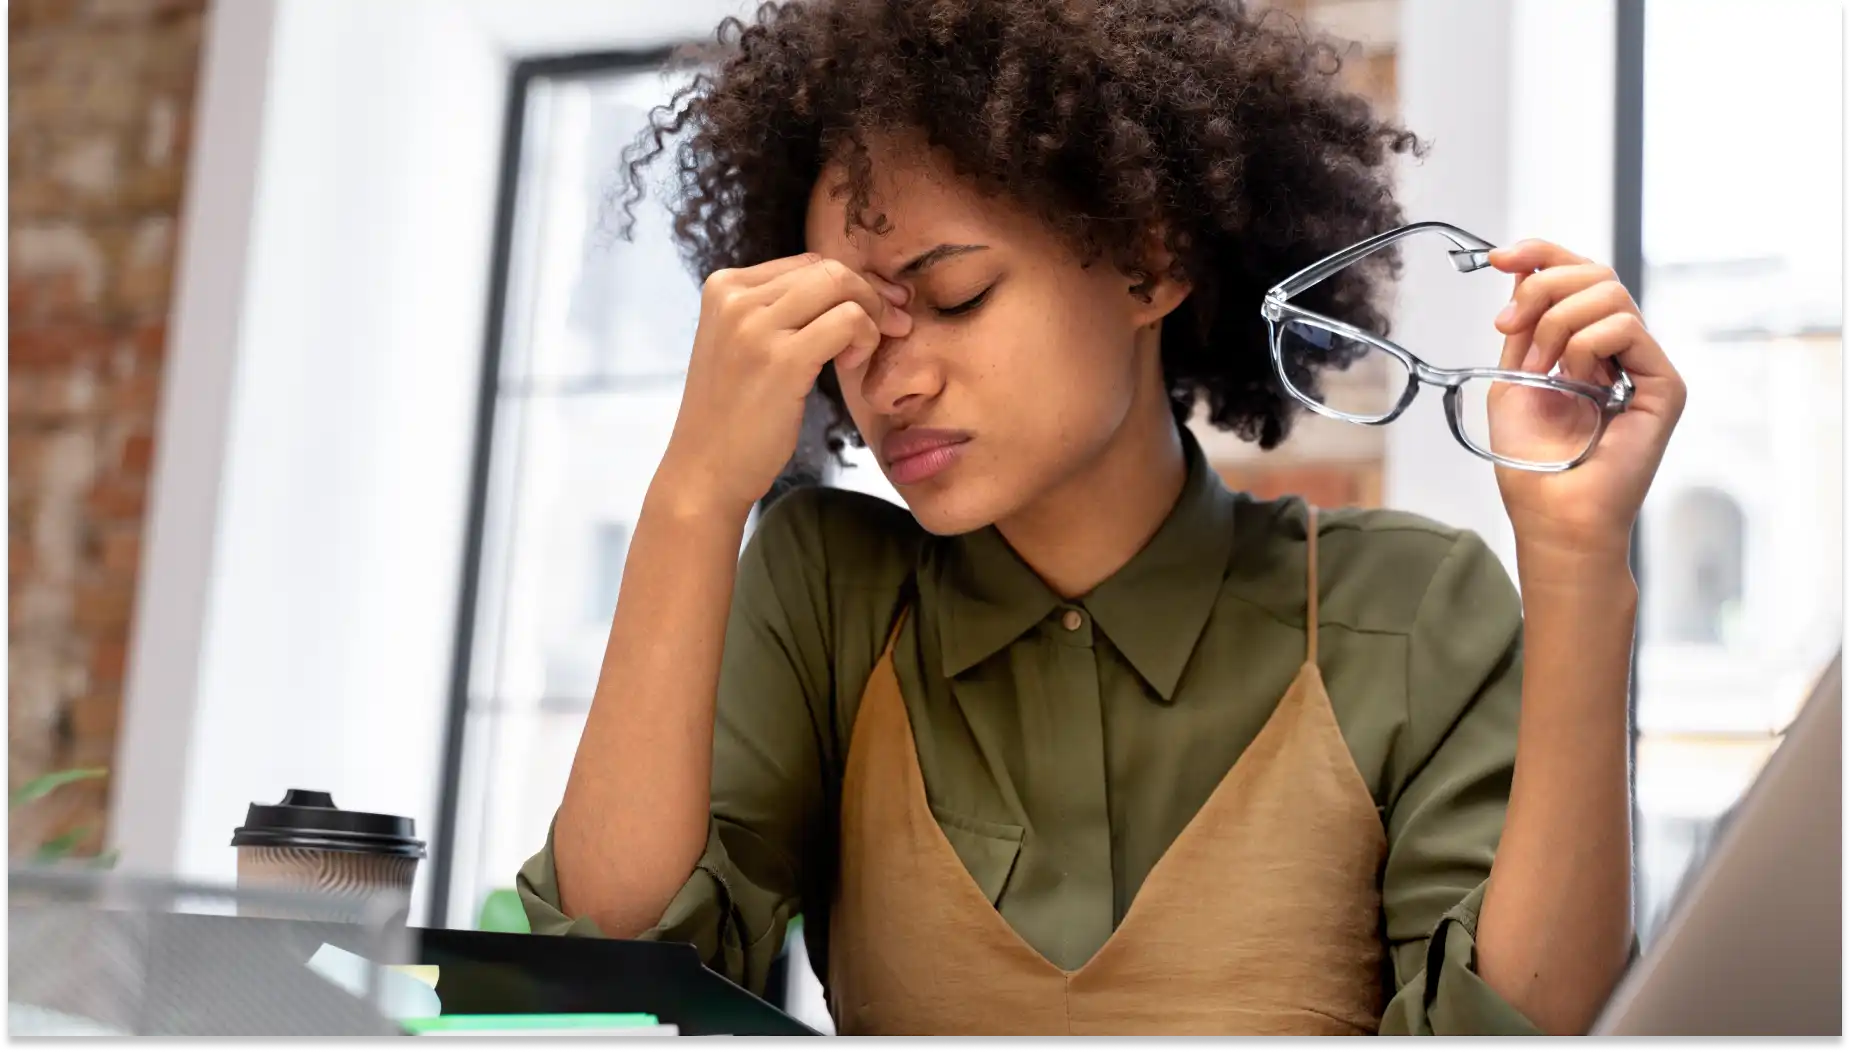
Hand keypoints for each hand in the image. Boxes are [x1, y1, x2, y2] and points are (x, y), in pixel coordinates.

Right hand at [660, 254, 911, 516]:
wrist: (705, 469)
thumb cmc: (734, 414)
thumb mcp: (743, 345)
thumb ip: (780, 311)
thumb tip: (850, 284)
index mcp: (723, 287)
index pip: (806, 263)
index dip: (851, 283)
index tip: (877, 309)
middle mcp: (735, 298)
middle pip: (828, 269)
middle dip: (872, 295)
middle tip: (893, 326)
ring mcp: (755, 326)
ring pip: (842, 286)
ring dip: (872, 316)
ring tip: (861, 354)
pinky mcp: (781, 359)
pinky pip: (849, 320)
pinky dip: (865, 337)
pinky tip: (851, 365)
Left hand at [1485, 239, 1686, 562]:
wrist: (1552, 515)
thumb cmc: (1531, 463)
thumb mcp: (1512, 380)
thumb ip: (1523, 327)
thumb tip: (1523, 272)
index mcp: (1585, 345)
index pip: (1577, 276)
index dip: (1540, 255)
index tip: (1497, 258)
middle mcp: (1619, 350)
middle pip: (1594, 274)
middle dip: (1542, 287)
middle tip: (1508, 327)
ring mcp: (1644, 365)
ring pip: (1609, 294)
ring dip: (1557, 323)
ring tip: (1539, 370)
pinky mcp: (1664, 385)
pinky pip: (1626, 328)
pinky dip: (1586, 345)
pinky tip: (1572, 378)